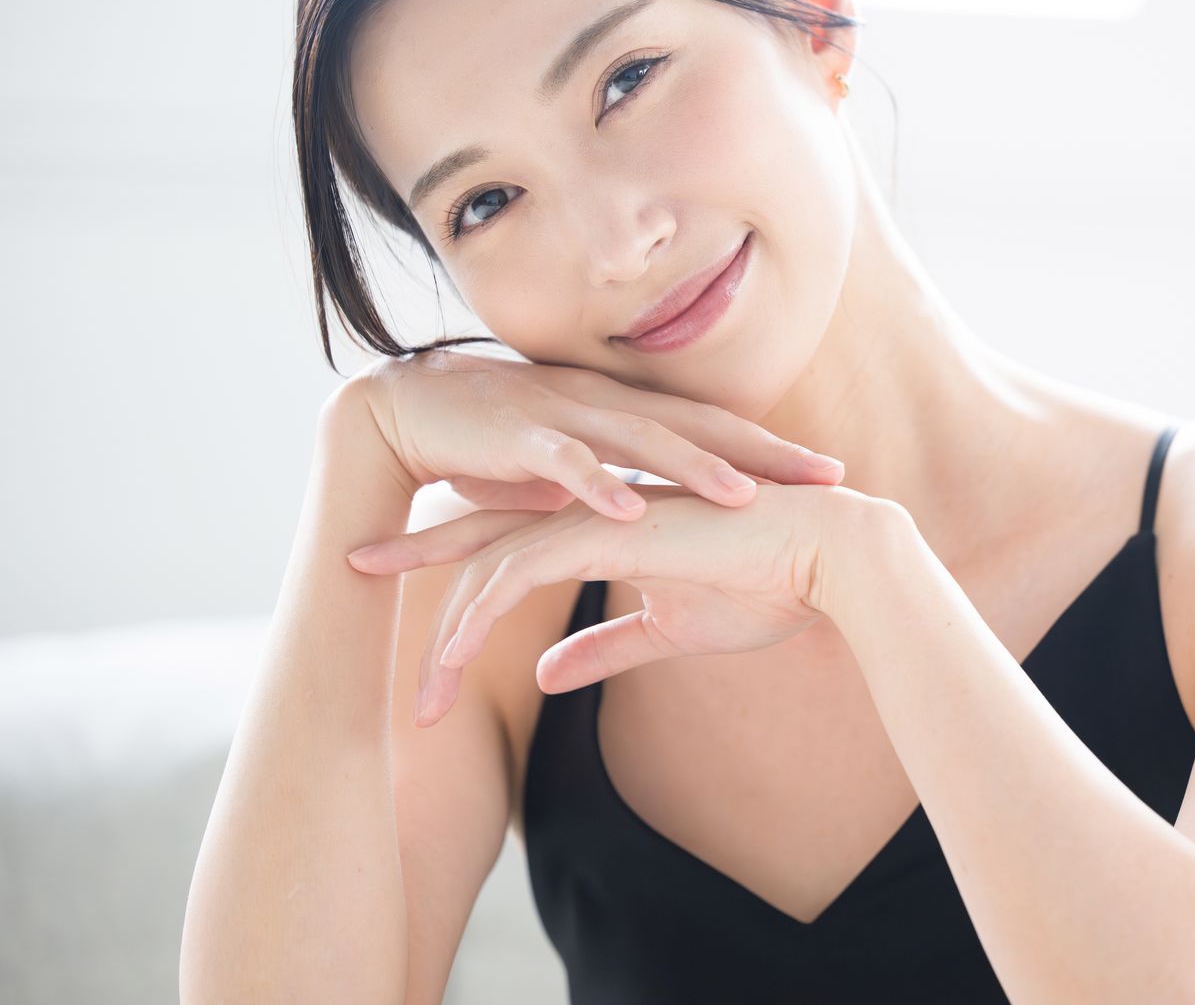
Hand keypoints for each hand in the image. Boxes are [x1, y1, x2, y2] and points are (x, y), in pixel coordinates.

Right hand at [344, 348, 844, 520]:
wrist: (397, 412)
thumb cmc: (492, 444)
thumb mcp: (574, 466)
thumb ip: (624, 484)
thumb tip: (671, 517)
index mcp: (621, 412)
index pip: (711, 429)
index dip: (772, 450)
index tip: (832, 474)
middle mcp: (602, 403)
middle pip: (697, 426)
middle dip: (764, 451)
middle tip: (826, 476)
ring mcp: (561, 415)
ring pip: (640, 439)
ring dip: (693, 467)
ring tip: (746, 496)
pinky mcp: (513, 439)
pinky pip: (562, 463)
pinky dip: (595, 485)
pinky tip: (630, 509)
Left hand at [346, 480, 887, 725]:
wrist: (824, 558)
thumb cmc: (765, 586)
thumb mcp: (666, 632)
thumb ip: (603, 648)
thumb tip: (542, 675)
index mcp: (604, 525)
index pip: (512, 535)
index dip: (456, 558)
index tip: (410, 588)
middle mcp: (588, 511)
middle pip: (479, 531)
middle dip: (413, 556)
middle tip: (351, 570)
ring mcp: (591, 516)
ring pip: (485, 564)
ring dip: (442, 634)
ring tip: (413, 701)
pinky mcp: (602, 532)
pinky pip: (513, 574)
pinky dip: (475, 619)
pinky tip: (447, 658)